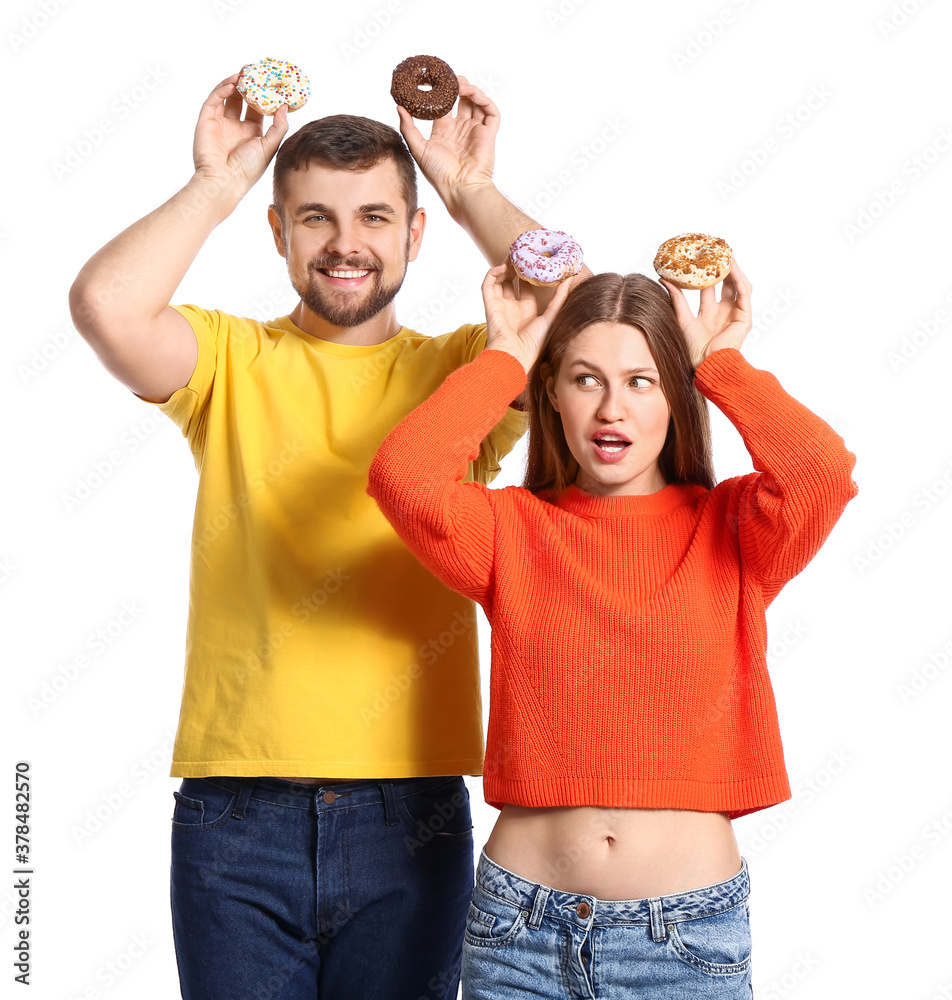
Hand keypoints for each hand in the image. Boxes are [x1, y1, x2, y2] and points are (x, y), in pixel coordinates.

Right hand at [192, 75, 288, 192]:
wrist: (223, 181)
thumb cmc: (248, 170)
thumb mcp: (269, 147)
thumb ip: (278, 127)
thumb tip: (284, 106)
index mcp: (252, 135)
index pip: (258, 110)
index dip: (264, 96)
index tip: (271, 83)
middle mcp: (236, 128)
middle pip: (242, 101)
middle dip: (249, 86)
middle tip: (256, 71)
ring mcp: (220, 123)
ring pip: (228, 97)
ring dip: (235, 84)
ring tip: (245, 73)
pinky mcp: (206, 121)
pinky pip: (214, 100)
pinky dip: (222, 89)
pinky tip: (233, 82)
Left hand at [397, 77, 497, 206]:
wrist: (460, 188)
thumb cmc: (439, 174)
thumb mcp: (418, 149)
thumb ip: (408, 128)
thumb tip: (399, 107)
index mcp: (444, 132)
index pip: (443, 106)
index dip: (439, 92)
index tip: (432, 80)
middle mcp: (460, 129)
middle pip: (461, 100)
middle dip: (456, 86)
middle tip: (448, 77)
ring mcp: (475, 131)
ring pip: (476, 102)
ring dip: (469, 89)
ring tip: (459, 83)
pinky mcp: (488, 134)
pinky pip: (491, 112)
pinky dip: (484, 99)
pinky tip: (471, 94)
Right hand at [482, 265, 576, 373]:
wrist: (514, 357)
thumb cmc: (533, 343)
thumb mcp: (551, 316)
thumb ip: (559, 297)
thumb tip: (571, 276)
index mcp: (527, 311)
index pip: (528, 287)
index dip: (532, 273)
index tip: (538, 259)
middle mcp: (513, 307)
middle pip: (513, 281)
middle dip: (517, 266)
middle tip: (524, 251)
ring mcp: (500, 306)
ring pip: (500, 280)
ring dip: (505, 266)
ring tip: (514, 255)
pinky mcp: (490, 305)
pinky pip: (487, 285)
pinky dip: (493, 274)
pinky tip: (503, 267)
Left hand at [659, 261, 751, 367]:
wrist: (705, 364)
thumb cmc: (692, 348)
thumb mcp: (681, 316)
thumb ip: (676, 298)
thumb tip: (663, 278)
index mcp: (708, 314)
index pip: (709, 288)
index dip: (706, 273)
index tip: (700, 258)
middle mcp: (723, 313)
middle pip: (725, 284)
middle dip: (722, 267)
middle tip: (716, 251)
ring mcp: (735, 314)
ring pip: (737, 286)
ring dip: (733, 270)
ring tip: (726, 254)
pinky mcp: (744, 318)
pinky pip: (744, 293)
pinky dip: (739, 279)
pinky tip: (733, 268)